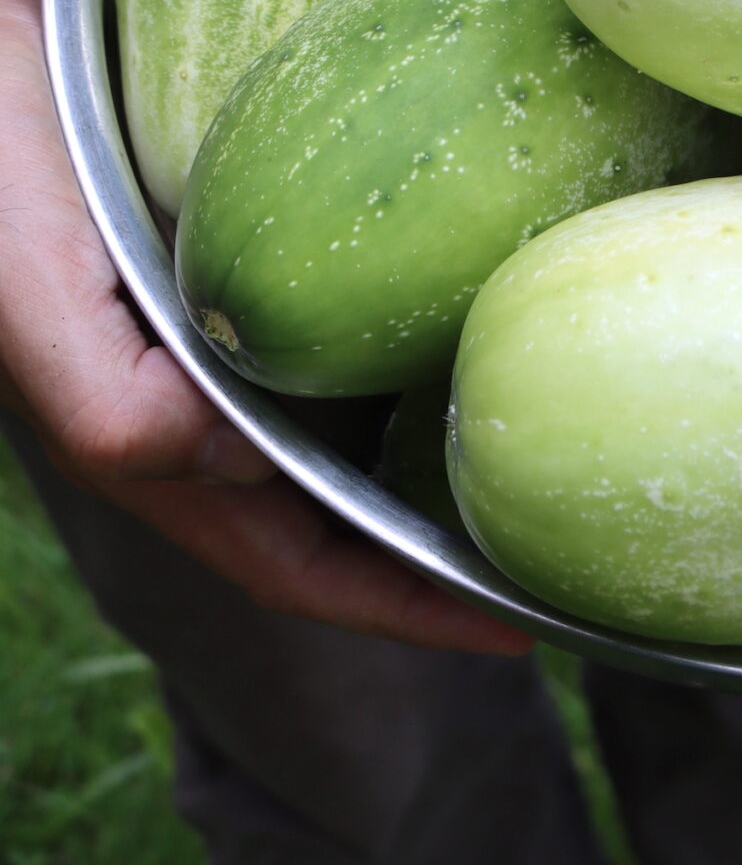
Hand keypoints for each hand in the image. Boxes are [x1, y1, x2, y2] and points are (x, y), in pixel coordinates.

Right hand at [0, 0, 531, 653]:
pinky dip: (413, 309)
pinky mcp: (242, 235)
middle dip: (439, 534)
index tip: (517, 628)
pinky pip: (346, 298)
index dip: (399, 609)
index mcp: (147, 439)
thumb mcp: (32, 288)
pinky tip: (489, 276)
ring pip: (350, 402)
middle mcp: (196, 389)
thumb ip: (117, 403)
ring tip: (552, 416)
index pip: (294, 562)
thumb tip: (245, 468)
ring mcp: (223, 315)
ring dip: (438, 422)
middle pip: (340, 500)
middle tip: (565, 531)